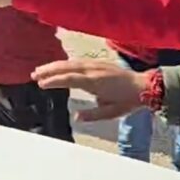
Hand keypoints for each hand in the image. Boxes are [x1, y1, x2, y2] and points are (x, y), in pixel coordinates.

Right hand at [32, 59, 150, 121]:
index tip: (41, 83)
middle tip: (34, 74)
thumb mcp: (111, 112)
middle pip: (67, 67)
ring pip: (71, 62)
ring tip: (41, 70)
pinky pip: (78, 61)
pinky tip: (59, 67)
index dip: (54, 80)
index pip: (70, 79)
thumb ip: (93, 115)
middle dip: (49, 70)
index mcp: (95, 82)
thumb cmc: (128, 101)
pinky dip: (66, 63)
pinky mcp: (99, 63)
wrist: (145, 86)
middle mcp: (94, 70)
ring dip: (55, 65)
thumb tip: (76, 117)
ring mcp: (97, 64)